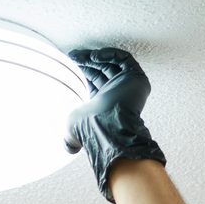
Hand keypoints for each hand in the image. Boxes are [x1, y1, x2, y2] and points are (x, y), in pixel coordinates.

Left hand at [63, 46, 166, 203]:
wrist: (108, 125)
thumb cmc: (91, 128)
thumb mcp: (71, 130)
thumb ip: (68, 137)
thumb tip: (68, 148)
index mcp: (104, 105)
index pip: (93, 83)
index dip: (81, 73)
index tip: (68, 65)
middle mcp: (117, 95)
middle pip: (101, 71)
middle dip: (86, 63)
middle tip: (71, 57)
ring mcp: (127, 85)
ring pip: (111, 64)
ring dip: (94, 57)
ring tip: (78, 56)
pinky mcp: (136, 78)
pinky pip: (124, 59)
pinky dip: (109, 54)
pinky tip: (94, 56)